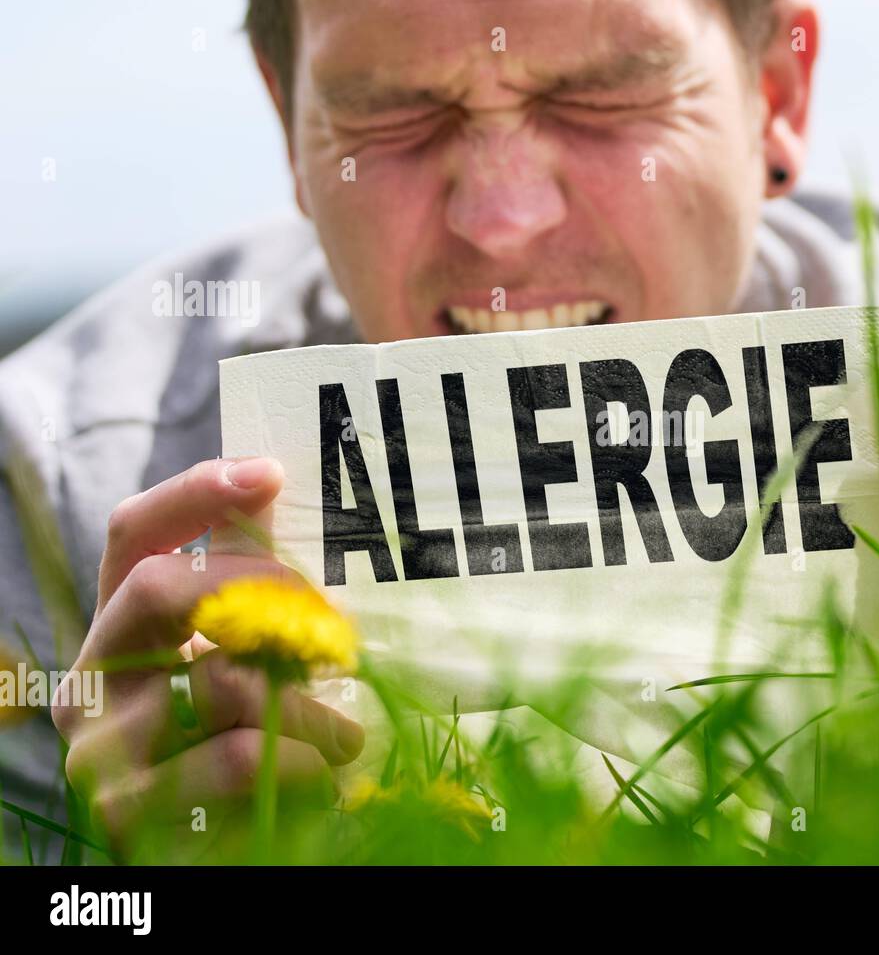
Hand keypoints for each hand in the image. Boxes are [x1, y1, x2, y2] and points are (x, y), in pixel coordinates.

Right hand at [51, 457, 364, 858]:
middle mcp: (90, 681)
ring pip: (222, 679)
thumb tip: (266, 488)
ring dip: (307, 703)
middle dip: (265, 593)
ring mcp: (98, 748)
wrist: (234, 851)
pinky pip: (241, 755)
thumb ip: (248, 584)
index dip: (197, 493)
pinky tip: (323, 772)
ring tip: (341, 731)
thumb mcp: (251, 658)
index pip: (135, 534)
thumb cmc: (250, 745)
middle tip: (330, 627)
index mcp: (119, 631)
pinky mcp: (128, 810)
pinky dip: (304, 759)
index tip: (270, 472)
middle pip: (164, 587)